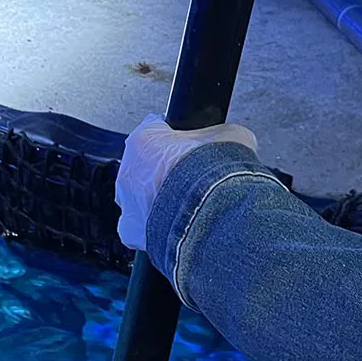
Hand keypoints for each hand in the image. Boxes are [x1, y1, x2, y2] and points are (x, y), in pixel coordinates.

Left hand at [116, 114, 258, 251]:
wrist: (213, 213)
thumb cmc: (216, 173)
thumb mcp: (231, 137)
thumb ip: (222, 136)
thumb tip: (232, 141)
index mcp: (145, 138)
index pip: (157, 129)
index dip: (179, 139)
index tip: (192, 148)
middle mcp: (129, 168)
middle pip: (146, 165)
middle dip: (168, 172)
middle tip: (193, 180)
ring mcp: (128, 201)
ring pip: (140, 197)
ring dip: (160, 200)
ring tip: (188, 206)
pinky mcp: (132, 231)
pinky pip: (141, 229)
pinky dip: (156, 229)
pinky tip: (177, 229)